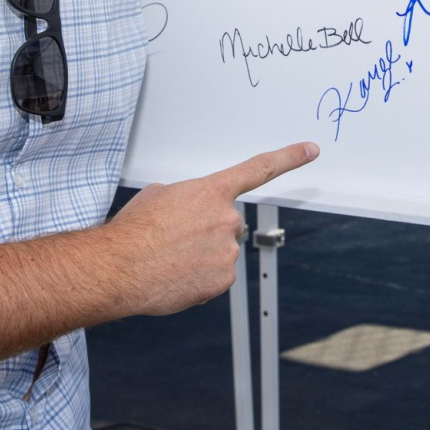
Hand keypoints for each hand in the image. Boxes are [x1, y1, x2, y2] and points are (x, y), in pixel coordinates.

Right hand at [105, 142, 318, 316]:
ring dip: (200, 255)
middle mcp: (226, 218)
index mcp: (211, 191)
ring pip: (220, 251)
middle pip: (227, 222)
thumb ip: (187, 198)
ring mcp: (227, 250)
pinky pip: (216, 276)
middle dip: (207, 230)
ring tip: (169, 258)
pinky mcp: (223, 279)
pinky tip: (175, 275)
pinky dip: (198, 277)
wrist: (119, 267)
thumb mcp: (158, 196)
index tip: (310, 149)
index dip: (288, 157)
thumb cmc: (134, 231)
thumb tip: (191, 211)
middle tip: (176, 238)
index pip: (258, 169)